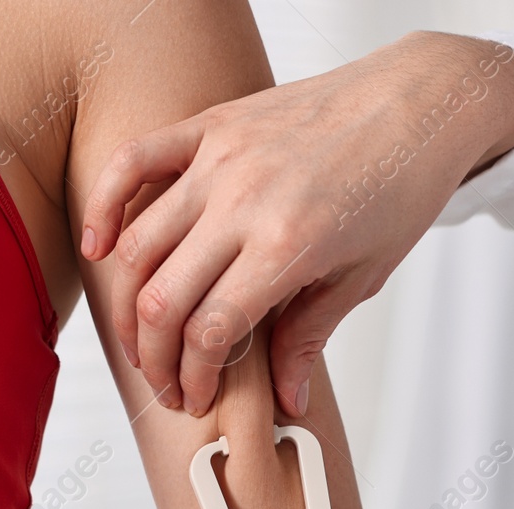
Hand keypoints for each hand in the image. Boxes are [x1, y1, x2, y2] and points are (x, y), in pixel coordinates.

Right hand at [79, 31, 513, 416]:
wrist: (416, 104)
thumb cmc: (399, 186)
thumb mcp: (364, 275)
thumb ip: (311, 337)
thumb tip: (287, 399)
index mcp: (288, 246)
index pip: (210, 332)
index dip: (194, 377)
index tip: (196, 398)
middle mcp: (244, 202)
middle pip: (162, 300)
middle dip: (154, 358)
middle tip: (165, 384)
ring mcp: (220, 160)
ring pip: (138, 245)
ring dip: (128, 304)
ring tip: (142, 338)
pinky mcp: (209, 126)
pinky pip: (133, 163)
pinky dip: (104, 207)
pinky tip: (97, 249)